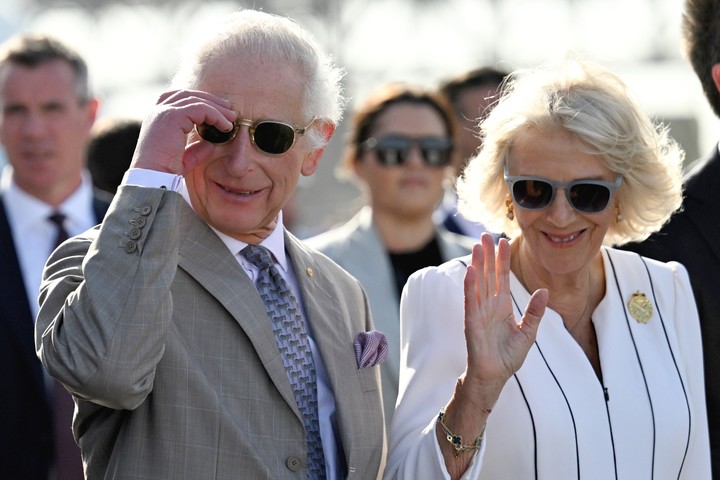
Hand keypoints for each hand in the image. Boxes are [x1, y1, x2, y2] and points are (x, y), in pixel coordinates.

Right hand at [129, 90, 237, 174]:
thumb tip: (210, 145)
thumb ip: (195, 150)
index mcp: (157, 118)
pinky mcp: (172, 116)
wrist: (153, 178)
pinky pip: (200, 109)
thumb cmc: (165, 172)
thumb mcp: (183, 159)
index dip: (200, 101)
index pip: (180, 99)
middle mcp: (158, 111)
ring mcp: (164, 111)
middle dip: (211, 100)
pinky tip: (226, 126)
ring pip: (196, 100)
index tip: (219, 110)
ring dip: (217, 108)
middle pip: (188, 95)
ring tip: (232, 117)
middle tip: (229, 109)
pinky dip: (215, 115)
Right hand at [463, 233, 547, 387]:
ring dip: (477, 264)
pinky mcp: (472, 322)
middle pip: (487, 275)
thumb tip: (544, 291)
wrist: (495, 376)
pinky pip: (471, 301)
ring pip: (478, 283)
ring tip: (477, 246)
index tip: (503, 241)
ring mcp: (479, 312)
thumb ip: (535, 312)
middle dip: (487, 255)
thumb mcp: (528, 332)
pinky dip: (470, 286)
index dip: (502, 260)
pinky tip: (471, 271)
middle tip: (485, 235)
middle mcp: (489, 306)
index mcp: (502, 306)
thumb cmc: (508, 357)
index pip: (501, 278)